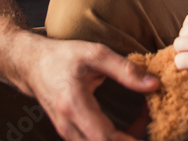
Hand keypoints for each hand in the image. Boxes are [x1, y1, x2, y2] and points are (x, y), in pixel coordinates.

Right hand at [25, 37, 158, 140]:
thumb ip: (125, 70)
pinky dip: (114, 140)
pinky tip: (129, 127)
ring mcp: (66, 133)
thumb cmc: (63, 57)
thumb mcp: (96, 54)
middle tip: (150, 123)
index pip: (104, 138)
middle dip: (130, 140)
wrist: (32, 65)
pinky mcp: (70, 134)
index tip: (151, 127)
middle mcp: (68, 126)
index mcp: (74, 105)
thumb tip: (154, 85)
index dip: (130, 140)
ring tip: (143, 122)